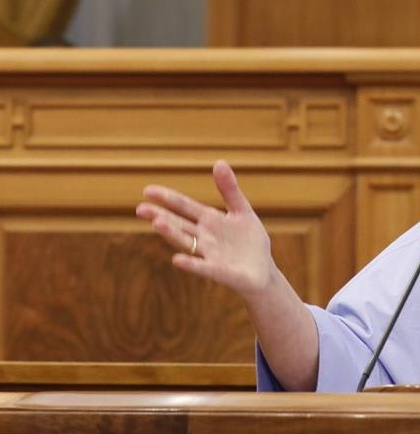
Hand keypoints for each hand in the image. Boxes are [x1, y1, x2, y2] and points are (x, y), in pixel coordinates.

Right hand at [136, 160, 275, 298]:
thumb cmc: (249, 241)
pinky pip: (203, 267)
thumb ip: (230, 190)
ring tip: (157, 223)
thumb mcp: (242, 211)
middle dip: (161, 216)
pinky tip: (177, 260)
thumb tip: (219, 162)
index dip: (168, 198)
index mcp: (209, 220)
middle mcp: (204, 237)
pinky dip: (192, 264)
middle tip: (140, 208)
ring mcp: (210, 255)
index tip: (147, 190)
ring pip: (187, 243)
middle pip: (179, 224)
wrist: (263, 270)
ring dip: (172, 234)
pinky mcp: (220, 271)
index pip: (184, 206)